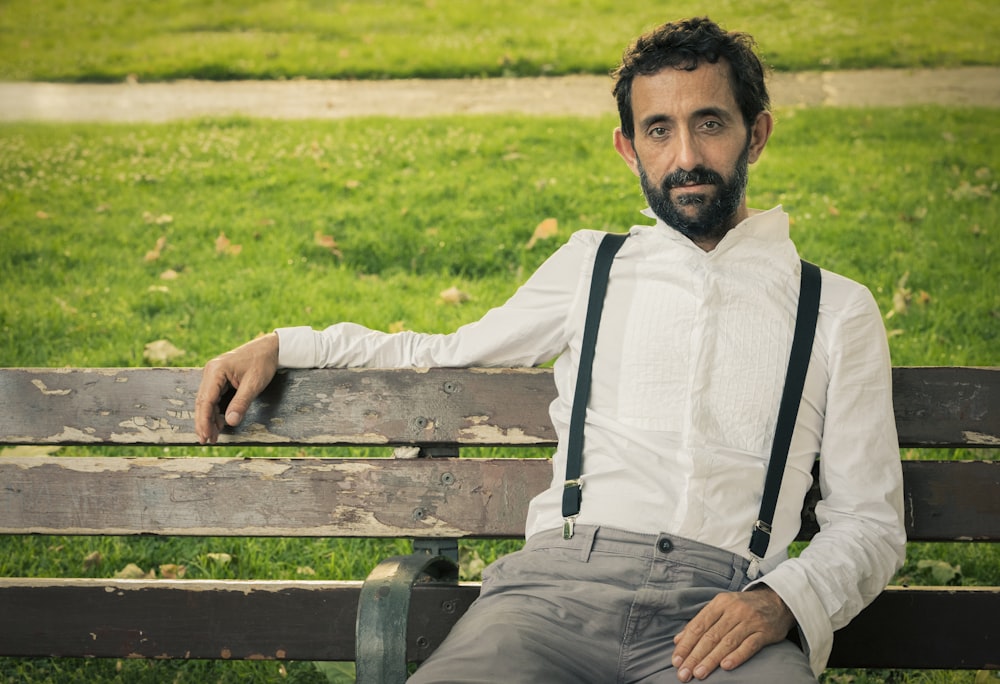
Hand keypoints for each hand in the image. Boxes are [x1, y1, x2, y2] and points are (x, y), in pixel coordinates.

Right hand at [195, 332, 278, 443]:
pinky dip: (215, 410)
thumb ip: (241, 403)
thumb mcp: (254, 384)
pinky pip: (213, 397)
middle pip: (202, 402)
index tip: (206, 436)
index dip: (204, 420)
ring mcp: (213, 374)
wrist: (269, 348)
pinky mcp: (219, 378)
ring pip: (206, 401)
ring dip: (209, 418)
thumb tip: (230, 422)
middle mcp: (210, 372)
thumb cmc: (262, 362)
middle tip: (207, 441)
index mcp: (215, 371)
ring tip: (213, 436)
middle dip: (204, 422)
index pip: (205, 400)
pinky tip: (219, 423)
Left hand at [672, 585, 794, 680]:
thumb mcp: (721, 607)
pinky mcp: (764, 632)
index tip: (676, 661)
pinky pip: (749, 646)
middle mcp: (733, 610)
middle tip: (684, 673)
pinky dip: (737, 656)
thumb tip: (678, 640)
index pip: (698, 626)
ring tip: (699, 673)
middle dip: (695, 656)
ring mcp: (749, 621)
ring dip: (711, 659)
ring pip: (727, 642)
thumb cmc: (743, 607)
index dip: (686, 644)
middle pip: (710, 636)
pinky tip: (726, 667)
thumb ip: (700, 622)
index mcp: (719, 603)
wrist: (777, 600)